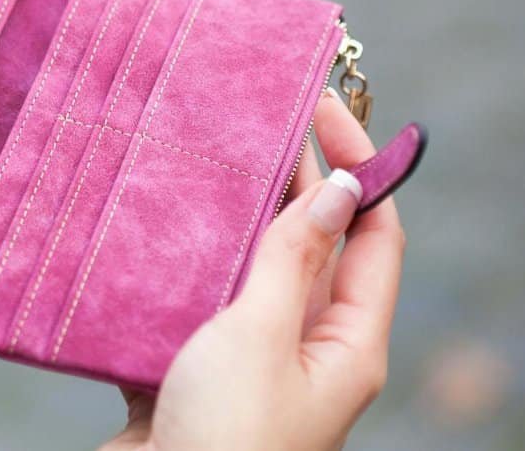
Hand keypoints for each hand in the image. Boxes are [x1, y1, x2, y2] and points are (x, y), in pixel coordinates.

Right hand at [102, 91, 404, 450]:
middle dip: (286, 182)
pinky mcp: (193, 370)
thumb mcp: (259, 336)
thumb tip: (341, 188)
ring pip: (246, 270)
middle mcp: (305, 346)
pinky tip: (151, 232)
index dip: (359, 165)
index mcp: (346, 342)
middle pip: (309, 244)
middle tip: (252, 119)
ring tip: (199, 159)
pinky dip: (176, 266)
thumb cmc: (224, 439)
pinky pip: (194, 302)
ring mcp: (249, 359)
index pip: (373, 232)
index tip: (321, 107)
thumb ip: (292, 260)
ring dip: (226, 220)